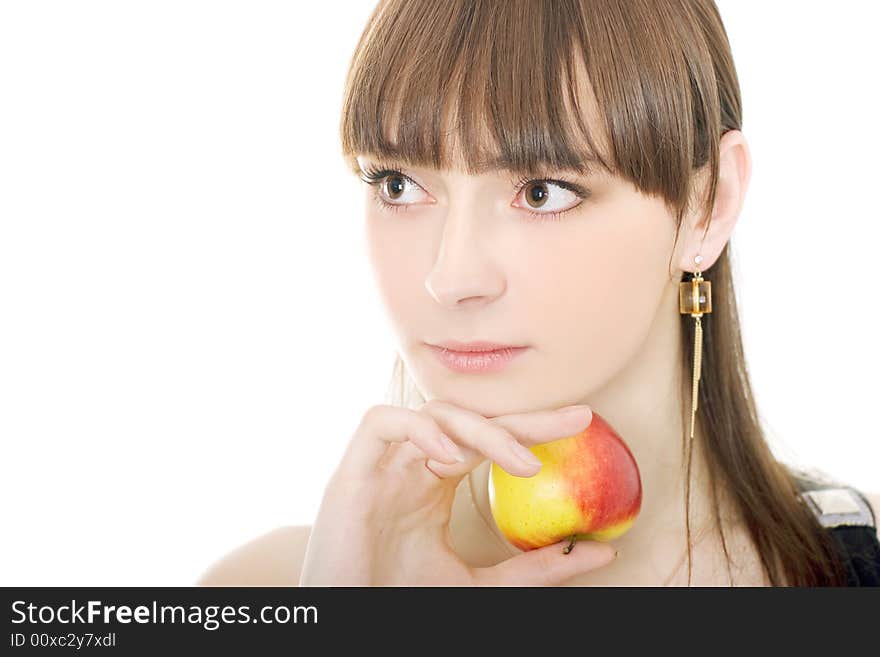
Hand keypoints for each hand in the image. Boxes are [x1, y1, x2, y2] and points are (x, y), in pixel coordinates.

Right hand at [298, 399, 618, 585]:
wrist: (343, 625)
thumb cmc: (398, 602)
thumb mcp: (478, 585)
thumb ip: (533, 569)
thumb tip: (600, 551)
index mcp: (433, 484)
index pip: (488, 439)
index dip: (532, 427)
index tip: (583, 426)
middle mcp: (409, 466)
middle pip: (469, 419)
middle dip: (523, 416)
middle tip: (577, 418)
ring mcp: (380, 466)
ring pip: (432, 413)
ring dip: (482, 429)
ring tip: (523, 462)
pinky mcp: (350, 474)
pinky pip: (380, 423)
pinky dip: (418, 431)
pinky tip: (452, 457)